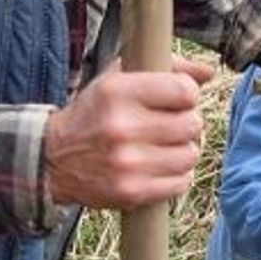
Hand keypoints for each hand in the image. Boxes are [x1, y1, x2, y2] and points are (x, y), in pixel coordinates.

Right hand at [45, 56, 213, 209]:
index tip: (176, 100)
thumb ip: (165, 68)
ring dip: (183, 151)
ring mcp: (128, 163)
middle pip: (192, 124)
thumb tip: (207, 73)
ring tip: (163, 148)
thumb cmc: (93, 114)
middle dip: (186, 124)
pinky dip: (176, 176)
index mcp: (118, 92)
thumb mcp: (117, 79)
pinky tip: (158, 167)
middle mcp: (122, 127)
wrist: (52, 160)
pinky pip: (180, 182)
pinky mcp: (132, 192)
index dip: (187, 95)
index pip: (185, 91)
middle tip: (169, 126)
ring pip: (190, 155)